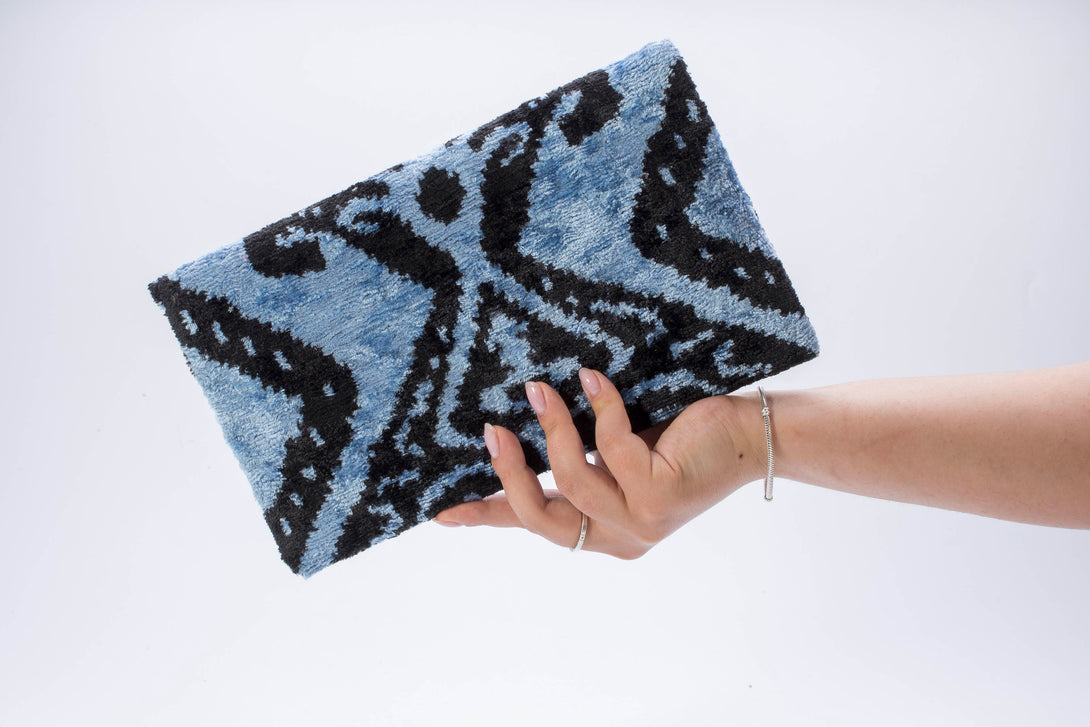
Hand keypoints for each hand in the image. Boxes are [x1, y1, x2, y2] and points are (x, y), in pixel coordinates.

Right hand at [433, 368, 766, 558]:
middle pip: (541, 519)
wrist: (748, 437)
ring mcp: (640, 523)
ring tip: (538, 388)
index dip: (487, 516)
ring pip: (572, 482)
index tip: (441, 515)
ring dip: (551, 429)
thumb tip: (521, 419)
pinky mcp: (658, 498)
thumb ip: (579, 455)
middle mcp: (620, 537)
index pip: (536, 526)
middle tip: (493, 429)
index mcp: (603, 531)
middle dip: (510, 473)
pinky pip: (610, 447)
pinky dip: (598, 407)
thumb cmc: (680, 436)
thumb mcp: (616, 450)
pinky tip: (593, 378)